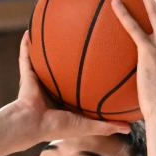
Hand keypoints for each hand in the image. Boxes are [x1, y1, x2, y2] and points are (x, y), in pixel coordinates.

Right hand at [16, 32, 131, 146]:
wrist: (32, 125)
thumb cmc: (58, 126)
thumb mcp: (87, 126)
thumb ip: (107, 125)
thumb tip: (129, 128)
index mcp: (65, 99)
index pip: (79, 83)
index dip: (89, 72)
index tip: (104, 58)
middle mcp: (52, 88)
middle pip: (63, 67)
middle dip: (71, 54)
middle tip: (85, 36)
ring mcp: (38, 81)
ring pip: (44, 59)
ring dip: (48, 45)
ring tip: (56, 26)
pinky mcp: (27, 75)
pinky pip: (25, 57)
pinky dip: (25, 45)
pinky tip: (28, 31)